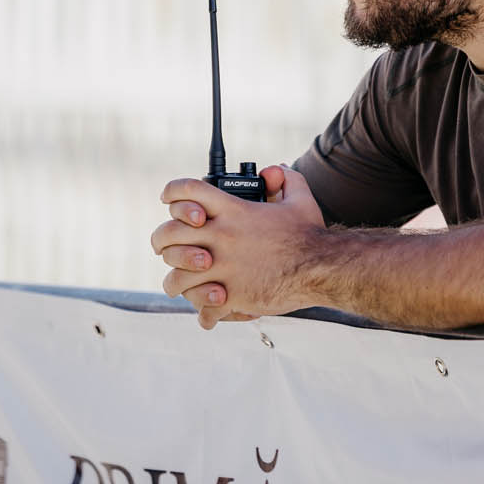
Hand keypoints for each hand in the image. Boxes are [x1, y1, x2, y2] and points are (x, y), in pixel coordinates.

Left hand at [150, 165, 325, 328]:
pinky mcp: (231, 295)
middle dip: (161, 242)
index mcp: (233, 210)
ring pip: (176, 277)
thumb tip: (273, 171)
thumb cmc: (310, 236)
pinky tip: (209, 312)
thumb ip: (285, 179)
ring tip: (182, 285)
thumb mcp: (299, 198)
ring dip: (176, 281)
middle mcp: (221, 236)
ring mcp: (223, 268)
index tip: (167, 199)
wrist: (322, 268)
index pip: (187, 191)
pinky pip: (203, 307)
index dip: (172, 192)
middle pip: (169, 234)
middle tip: (164, 248)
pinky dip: (204, 313)